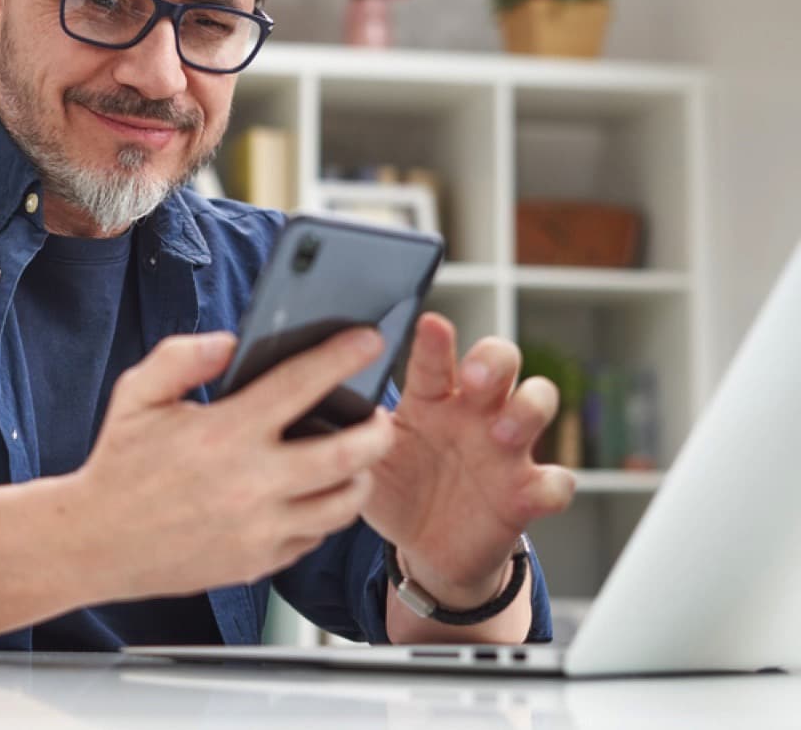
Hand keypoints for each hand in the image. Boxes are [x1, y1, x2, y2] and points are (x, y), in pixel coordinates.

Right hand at [72, 327, 395, 601]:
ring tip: (355, 458)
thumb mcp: (137, 396)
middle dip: (377, 430)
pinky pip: (314, 536)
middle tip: (379, 415)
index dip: (342, 357)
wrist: (94, 542)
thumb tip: (230, 342)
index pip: (300, 386)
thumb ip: (181, 358)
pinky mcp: (258, 562)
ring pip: (343, 503)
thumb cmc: (118, 465)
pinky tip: (313, 493)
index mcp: (224, 433)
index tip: (366, 340)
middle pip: (348, 455)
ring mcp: (259, 528)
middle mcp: (250, 483)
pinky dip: (324, 513)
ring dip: (359, 476)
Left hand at [364, 313, 576, 605]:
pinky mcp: (526, 492)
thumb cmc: (396, 488)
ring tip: (503, 432)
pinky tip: (535, 489)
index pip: (433, 359)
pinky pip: (557, 481)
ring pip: (537, 403)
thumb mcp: (366, 461)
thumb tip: (314, 403)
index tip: (430, 324)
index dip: (434, 341)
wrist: (425, 547)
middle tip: (473, 377)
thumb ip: (351, 432)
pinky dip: (553, 484)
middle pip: (500, 362)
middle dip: (493, 360)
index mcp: (430, 399)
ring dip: (527, 410)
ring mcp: (505, 449)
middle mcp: (473, 413)